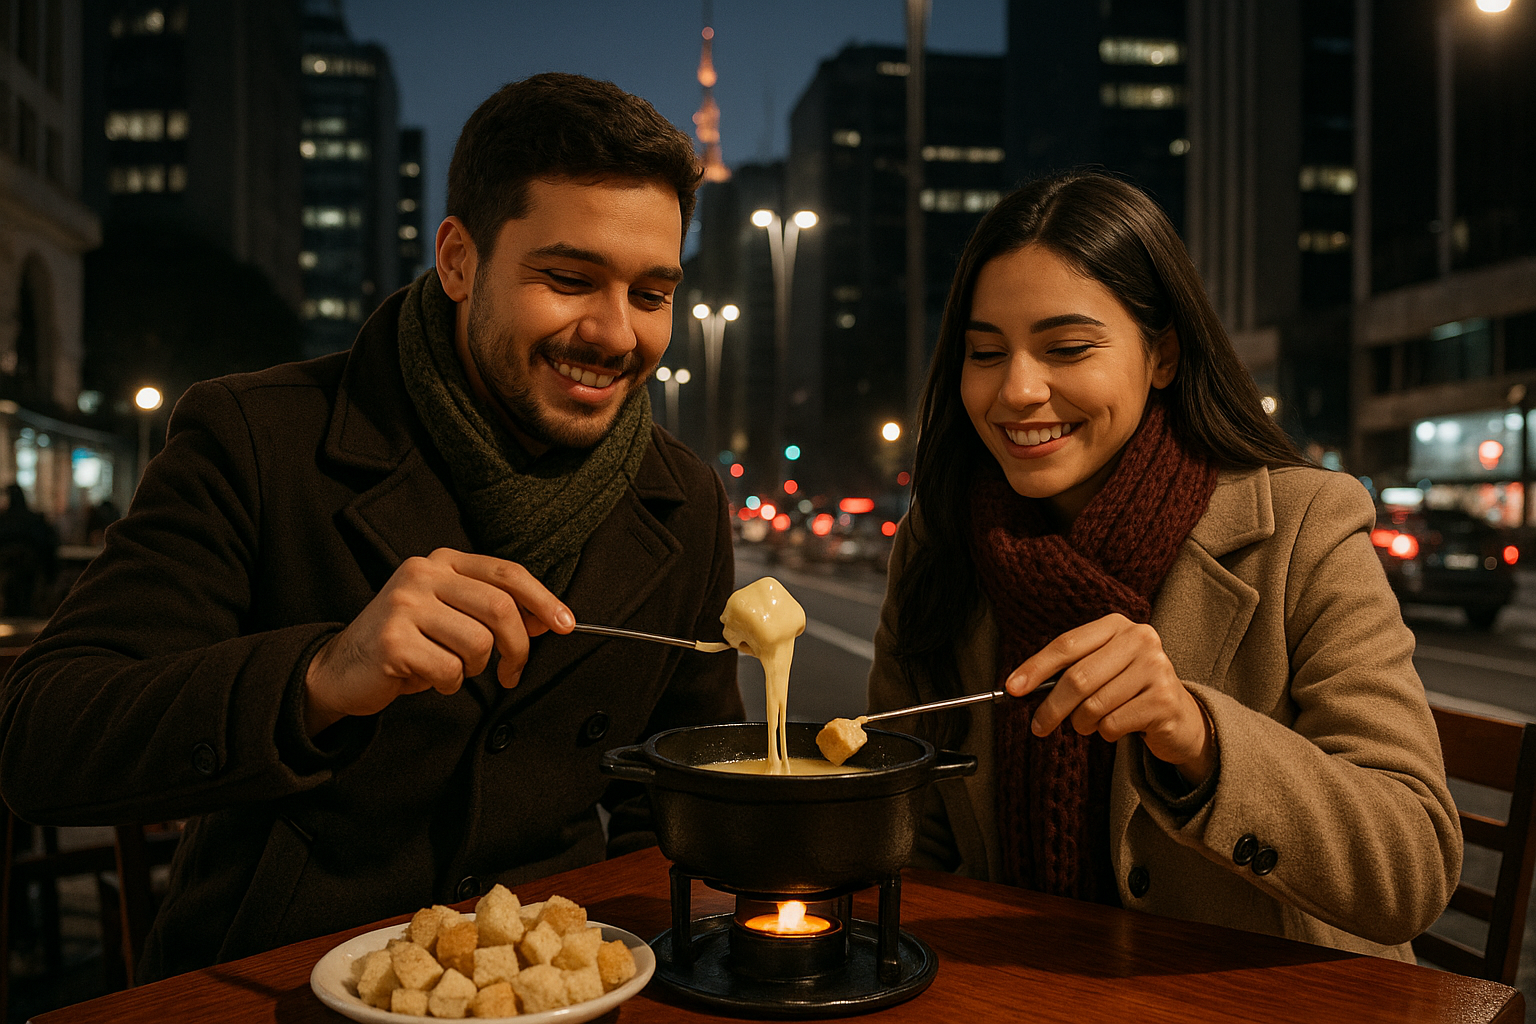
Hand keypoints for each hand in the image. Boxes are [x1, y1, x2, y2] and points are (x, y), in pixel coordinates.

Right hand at [303, 549, 573, 735]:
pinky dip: (446, 685)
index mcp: (442, 561)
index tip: (565, 625)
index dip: (543, 599)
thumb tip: (547, 619)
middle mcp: (422, 574)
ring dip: (473, 669)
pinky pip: (448, 671)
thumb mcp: (450, 615)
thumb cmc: (407, 643)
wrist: (340, 669)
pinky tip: (425, 678)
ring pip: (477, 644)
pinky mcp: (392, 640)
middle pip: (499, 609)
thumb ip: (492, 610)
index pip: (507, 573)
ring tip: (449, 669)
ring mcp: (404, 605)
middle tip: (513, 672)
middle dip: (517, 647)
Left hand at [1004, 614, 1213, 784]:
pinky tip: (1118, 727)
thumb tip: (1020, 686)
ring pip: (1094, 705)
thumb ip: (1068, 670)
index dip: (1035, 667)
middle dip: (1051, 708)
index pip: (1067, 644)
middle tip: (1039, 726)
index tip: (1013, 689)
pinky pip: (1113, 723)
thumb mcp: (1101, 669)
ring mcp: (1156, 668)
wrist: (1179, 716)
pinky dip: (1106, 732)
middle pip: (1077, 678)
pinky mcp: (1164, 700)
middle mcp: (1140, 639)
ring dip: (1082, 723)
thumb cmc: (1128, 690)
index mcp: (1117, 625)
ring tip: (1089, 724)